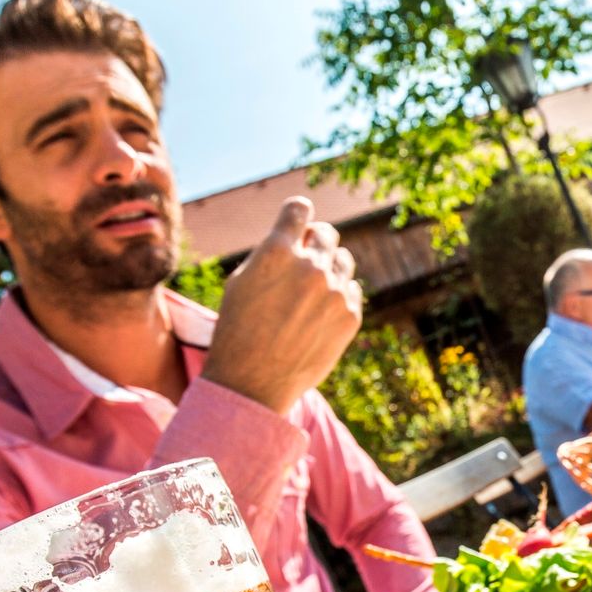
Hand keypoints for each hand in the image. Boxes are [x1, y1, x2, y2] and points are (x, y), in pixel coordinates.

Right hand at [200, 197, 362, 412]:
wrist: (252, 383)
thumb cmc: (239, 330)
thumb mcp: (242, 282)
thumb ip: (272, 254)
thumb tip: (299, 237)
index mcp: (276, 252)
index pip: (299, 208)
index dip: (298, 215)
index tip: (297, 224)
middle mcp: (309, 267)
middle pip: (327, 233)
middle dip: (316, 241)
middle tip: (305, 259)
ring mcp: (334, 292)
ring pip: (343, 260)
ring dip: (331, 267)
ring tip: (312, 289)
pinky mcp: (350, 316)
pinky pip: (352, 290)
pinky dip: (340, 296)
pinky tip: (319, 314)